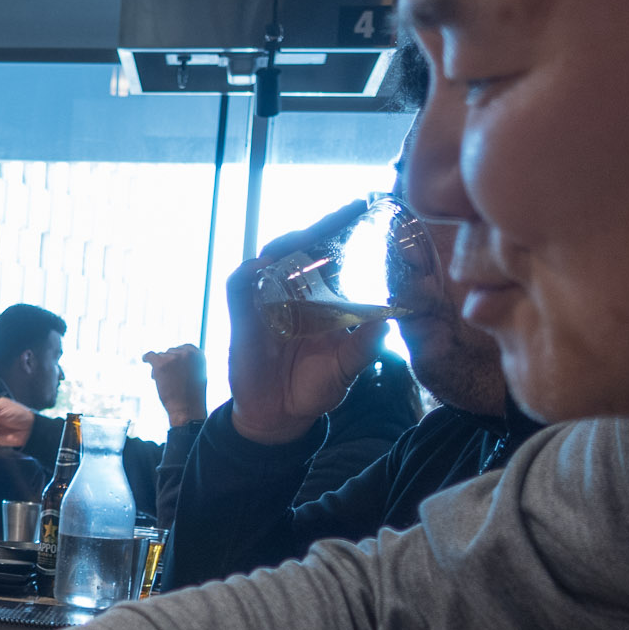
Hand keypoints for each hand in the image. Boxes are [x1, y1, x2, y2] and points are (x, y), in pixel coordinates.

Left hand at [142, 346, 207, 426]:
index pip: (185, 347)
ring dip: (160, 367)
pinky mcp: (161, 364)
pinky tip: (144, 359)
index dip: (177, 355)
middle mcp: (187, 353)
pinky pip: (150, 356)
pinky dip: (146, 357)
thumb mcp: (198, 374)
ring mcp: (173, 358)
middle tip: (170, 378)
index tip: (173, 362)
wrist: (186, 409)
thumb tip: (174, 356)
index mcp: (199, 355)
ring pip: (161, 357)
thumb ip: (190, 363)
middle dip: (168, 363)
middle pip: (171, 352)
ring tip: (165, 382)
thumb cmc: (192, 396)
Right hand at [226, 203, 389, 446]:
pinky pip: (239, 288)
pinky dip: (248, 274)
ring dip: (286, 244)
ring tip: (307, 233)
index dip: (344, 234)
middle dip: (321, 228)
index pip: (330, 258)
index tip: (366, 213)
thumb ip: (364, 348)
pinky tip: (263, 265)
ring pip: (270, 260)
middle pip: (301, 250)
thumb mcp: (346, 369)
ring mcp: (266, 304)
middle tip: (346, 212)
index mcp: (321, 301)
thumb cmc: (314, 389)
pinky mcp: (242, 319)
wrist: (281, 417)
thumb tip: (389, 324)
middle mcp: (293, 295)